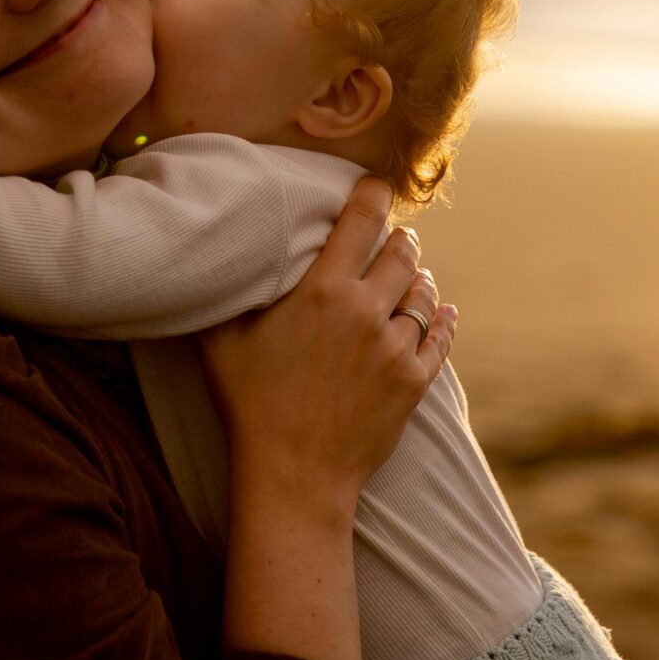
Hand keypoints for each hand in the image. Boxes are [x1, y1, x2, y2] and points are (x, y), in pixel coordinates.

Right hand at [197, 176, 454, 521]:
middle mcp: (367, 311)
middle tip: (392, 237)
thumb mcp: (222, 343)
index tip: (376, 185)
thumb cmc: (251, 406)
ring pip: (425, 293)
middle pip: (403, 251)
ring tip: (410, 277)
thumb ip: (225, 294)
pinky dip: (443, 319)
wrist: (294, 474)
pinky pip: (441, 337)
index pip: (360, 220)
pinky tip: (442, 312)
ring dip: (418, 280)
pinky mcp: (415, 381)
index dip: (372, 193)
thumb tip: (215, 258)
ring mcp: (396, 347)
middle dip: (398, 239)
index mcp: (322, 291)